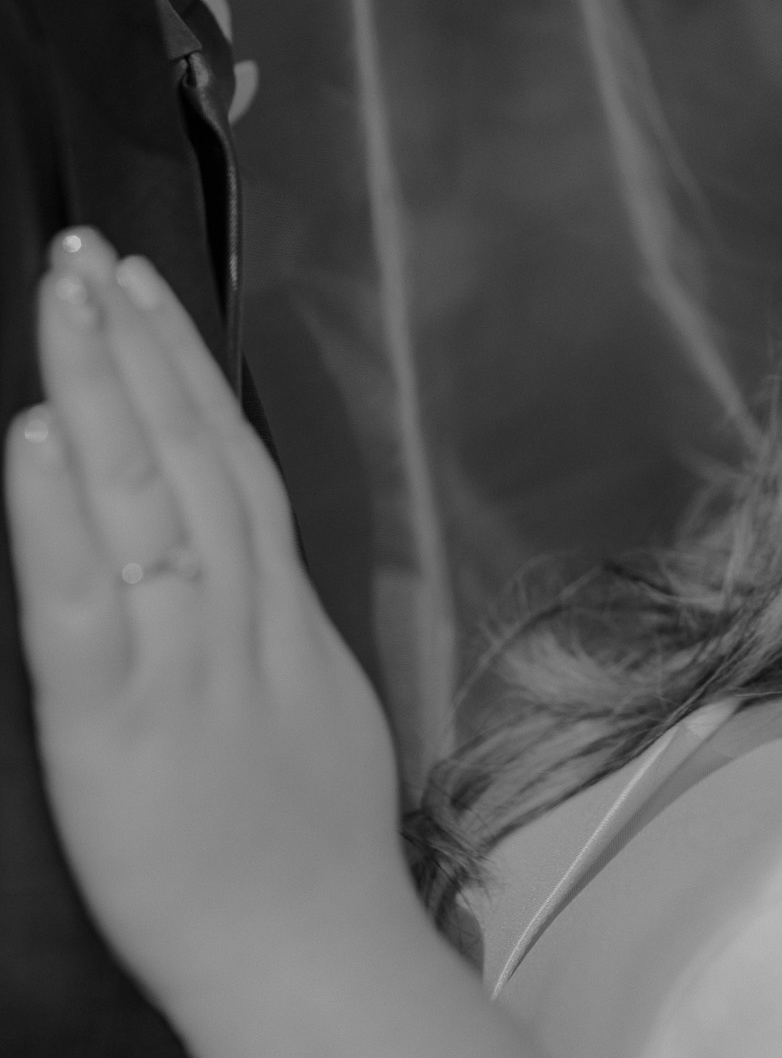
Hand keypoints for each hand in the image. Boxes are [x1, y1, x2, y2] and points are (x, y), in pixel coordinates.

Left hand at [5, 231, 417, 1047]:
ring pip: (141, 499)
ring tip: (63, 301)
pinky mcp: (113, 729)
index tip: (143, 282)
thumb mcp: (319, 695)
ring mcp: (177, 662)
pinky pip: (80, 609)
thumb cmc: (314, 842)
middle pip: (183, 451)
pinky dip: (55, 519)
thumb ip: (275, 613)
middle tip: (87, 249)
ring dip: (100, 389)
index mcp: (278, 605)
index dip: (183, 362)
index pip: (229, 453)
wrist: (317, 961)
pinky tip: (33, 440)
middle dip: (132, 342)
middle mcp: (231, 611)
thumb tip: (245, 543)